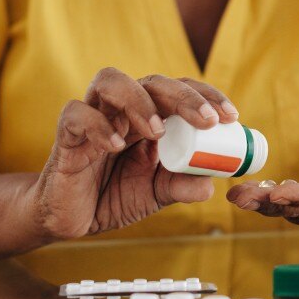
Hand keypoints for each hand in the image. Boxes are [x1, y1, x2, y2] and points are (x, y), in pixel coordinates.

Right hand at [25, 69, 239, 241]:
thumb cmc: (113, 196)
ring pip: (110, 80)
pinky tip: (116, 146)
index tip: (231, 116)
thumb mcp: (156, 194)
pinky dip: (98, 125)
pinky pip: (76, 114)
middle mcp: (122, 110)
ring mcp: (93, 117)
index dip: (206, 96)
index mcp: (149, 117)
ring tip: (157, 132)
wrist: (72, 219)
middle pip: (152, 81)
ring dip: (139, 100)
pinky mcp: (67, 134)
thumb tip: (210, 184)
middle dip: (183, 96)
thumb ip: (181, 185)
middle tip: (207, 121)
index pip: (179, 91)